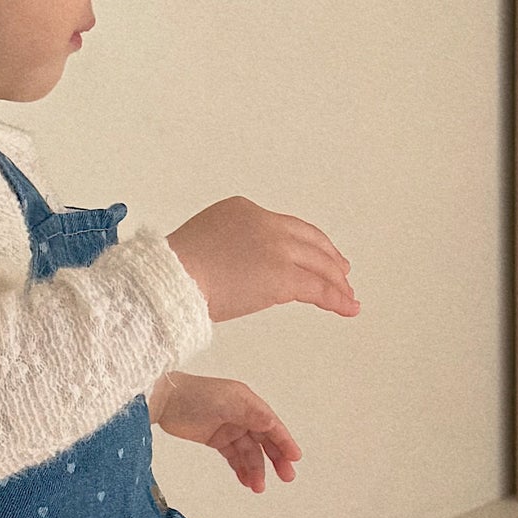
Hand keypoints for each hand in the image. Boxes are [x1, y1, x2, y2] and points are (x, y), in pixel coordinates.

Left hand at [151, 372, 299, 492]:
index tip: (294, 458)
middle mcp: (242, 415)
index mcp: (248, 403)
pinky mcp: (215, 439)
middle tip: (286, 477)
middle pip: (264, 440)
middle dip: (275, 459)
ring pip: (249, 452)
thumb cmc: (196, 395)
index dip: (284, 441)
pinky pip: (233, 456)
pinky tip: (246, 481)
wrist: (164, 399)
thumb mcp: (229, 402)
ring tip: (258, 488)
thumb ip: (252, 414)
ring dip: (256, 469)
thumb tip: (273, 424)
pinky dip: (240, 468)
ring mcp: (228, 428)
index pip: (272, 425)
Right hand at [164, 195, 359, 323]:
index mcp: (244, 209)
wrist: (169, 280)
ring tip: (348, 296)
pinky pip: (318, 289)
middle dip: (330, 259)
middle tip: (343, 273)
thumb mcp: (205, 244)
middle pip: (310, 241)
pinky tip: (348, 308)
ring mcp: (276, 248)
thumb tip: (243, 269)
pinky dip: (337, 299)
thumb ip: (231, 248)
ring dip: (337, 282)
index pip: (286, 226)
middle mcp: (264, 222)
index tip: (317, 254)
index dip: (307, 243)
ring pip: (318, 264)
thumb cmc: (174, 272)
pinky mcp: (282, 276)